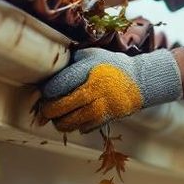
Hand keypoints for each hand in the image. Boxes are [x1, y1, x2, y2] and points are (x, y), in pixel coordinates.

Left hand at [40, 48, 181, 132]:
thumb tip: (48, 72)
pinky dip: (76, 126)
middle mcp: (92, 90)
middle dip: (47, 111)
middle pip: (59, 108)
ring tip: (58, 117)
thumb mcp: (91, 54)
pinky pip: (82, 128)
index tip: (43, 93)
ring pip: (69, 122)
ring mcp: (99, 107)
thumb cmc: (111, 65)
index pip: (55, 87)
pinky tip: (75, 119)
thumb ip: (70, 61)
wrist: (140, 80)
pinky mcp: (105, 119)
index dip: (45, 92)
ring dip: (59, 122)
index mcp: (85, 71)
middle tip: (44, 110)